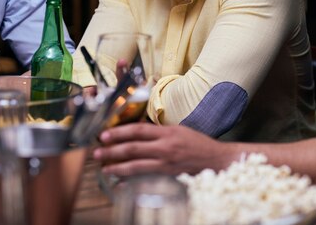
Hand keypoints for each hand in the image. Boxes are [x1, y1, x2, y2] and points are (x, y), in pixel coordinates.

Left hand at [93, 123, 238, 175]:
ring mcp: (167, 164)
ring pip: (136, 166)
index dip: (119, 132)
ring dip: (117, 167)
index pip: (138, 130)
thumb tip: (137, 133)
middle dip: (112, 150)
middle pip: (133, 148)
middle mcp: (166, 147)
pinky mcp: (168, 176)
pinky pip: (145, 180)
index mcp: (168, 132)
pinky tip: (120, 185)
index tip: (105, 135)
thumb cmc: (198, 143)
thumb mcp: (179, 130)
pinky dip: (131, 183)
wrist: (216, 159)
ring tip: (104, 168)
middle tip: (98, 152)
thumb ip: (160, 132)